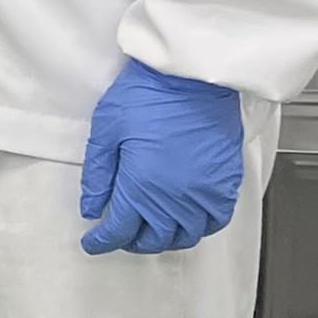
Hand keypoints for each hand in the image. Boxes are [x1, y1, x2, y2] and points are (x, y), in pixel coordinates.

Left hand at [78, 58, 246, 254]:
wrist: (192, 75)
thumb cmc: (148, 94)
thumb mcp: (106, 130)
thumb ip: (97, 175)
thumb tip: (91, 208)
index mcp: (141, 188)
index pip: (119, 231)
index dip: (103, 241)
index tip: (94, 242)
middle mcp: (175, 199)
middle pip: (153, 239)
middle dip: (132, 242)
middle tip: (120, 234)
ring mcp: (204, 193)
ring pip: (186, 235)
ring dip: (165, 238)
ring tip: (152, 230)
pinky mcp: (226, 182)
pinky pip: (216, 220)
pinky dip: (201, 227)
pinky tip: (189, 220)